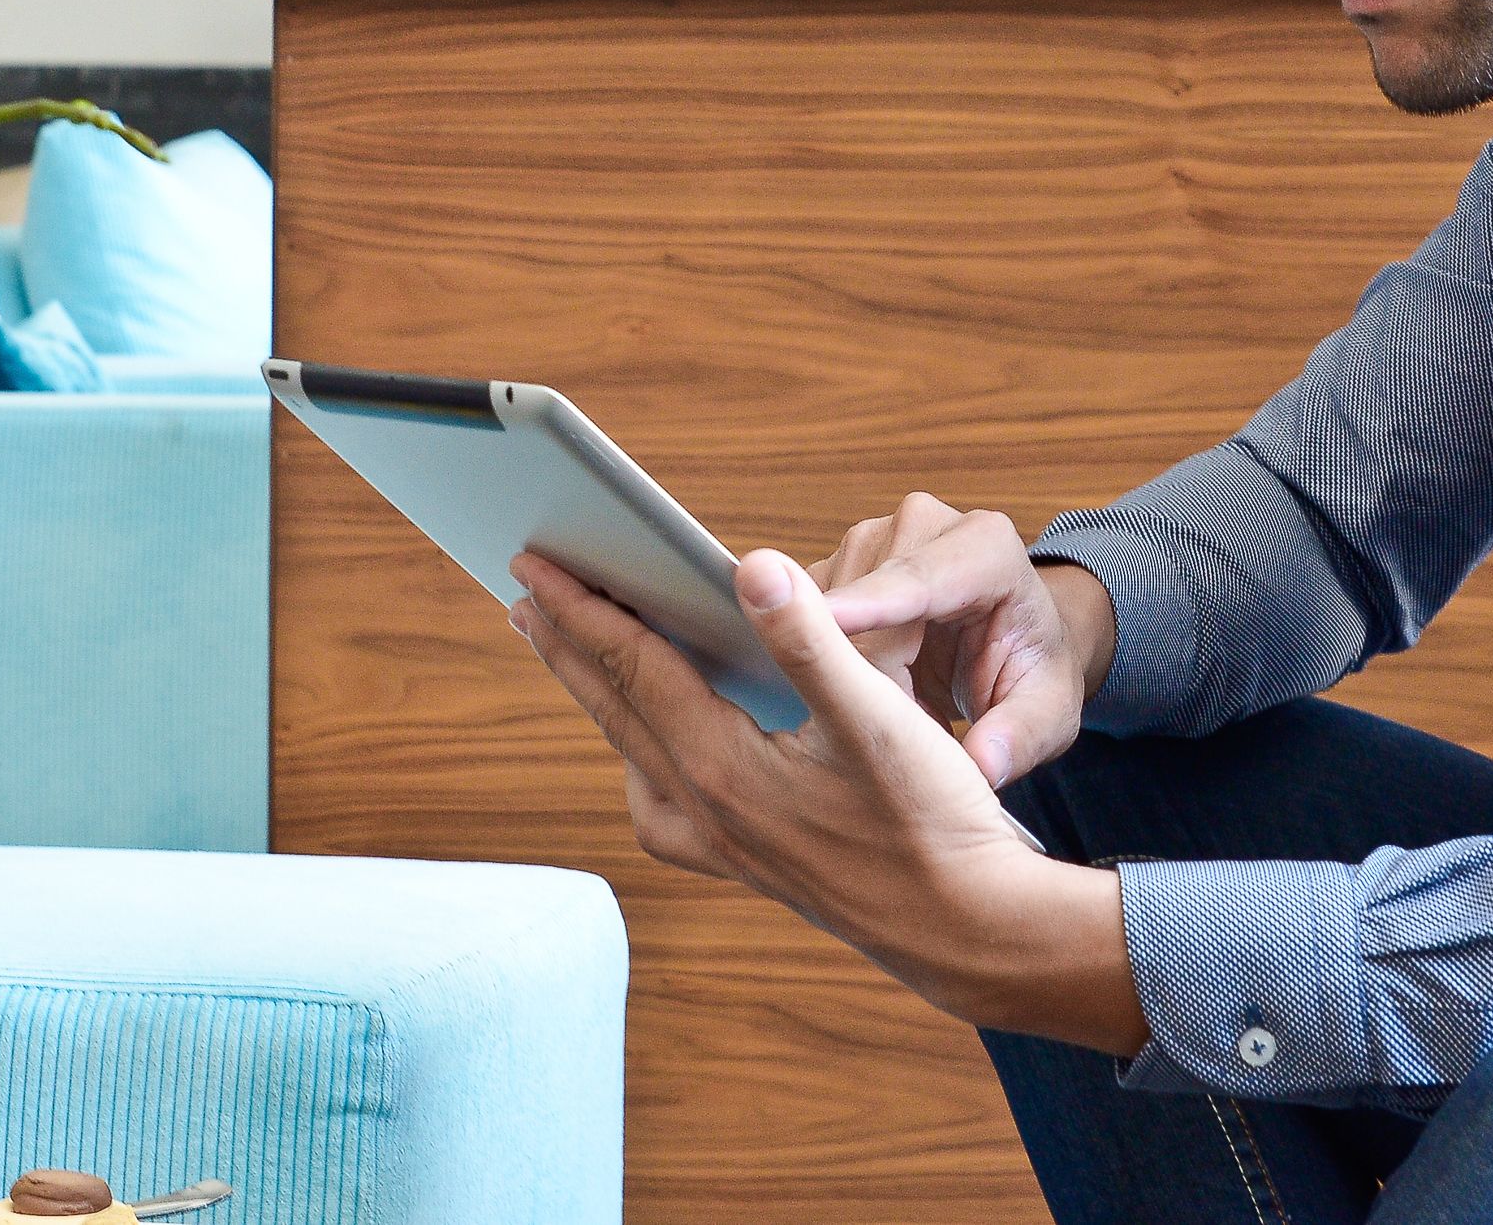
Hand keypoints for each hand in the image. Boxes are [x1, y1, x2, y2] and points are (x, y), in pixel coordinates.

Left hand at [508, 546, 1147, 1053]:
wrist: (968, 931)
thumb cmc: (934, 824)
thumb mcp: (878, 717)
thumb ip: (811, 637)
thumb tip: (752, 565)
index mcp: (724, 768)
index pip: (633, 666)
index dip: (583, 607)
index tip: (536, 562)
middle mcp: (705, 812)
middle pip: (615, 710)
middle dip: (567, 646)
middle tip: (524, 594)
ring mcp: (721, 846)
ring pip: (634, 754)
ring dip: (601, 697)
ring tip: (579, 655)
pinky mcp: (746, 864)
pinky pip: (663, 801)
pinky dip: (643, 754)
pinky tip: (660, 743)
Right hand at [807, 493, 1115, 788]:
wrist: (1014, 642)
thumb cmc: (1031, 672)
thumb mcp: (1047, 714)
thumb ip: (1021, 737)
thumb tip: (985, 765)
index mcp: (987, 547)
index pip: (920, 581)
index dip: (870, 605)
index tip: (821, 623)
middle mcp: (923, 524)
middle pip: (863, 605)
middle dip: (869, 678)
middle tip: (905, 734)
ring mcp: (872, 537)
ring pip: (825, 612)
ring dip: (847, 673)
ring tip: (901, 705)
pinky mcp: (836, 562)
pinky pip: (804, 617)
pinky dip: (825, 662)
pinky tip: (862, 686)